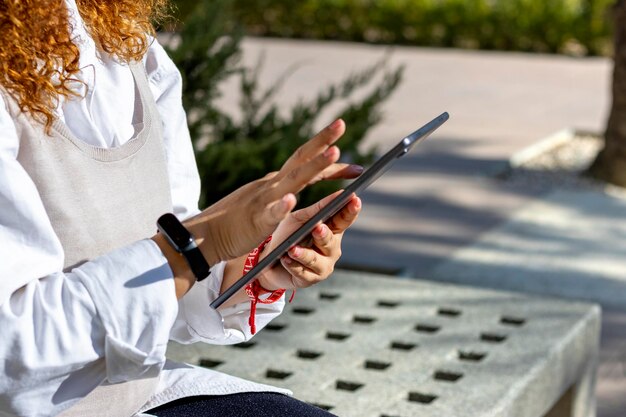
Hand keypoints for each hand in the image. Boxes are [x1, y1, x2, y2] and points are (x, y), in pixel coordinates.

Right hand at [184, 119, 361, 265]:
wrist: (205, 236)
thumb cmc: (237, 221)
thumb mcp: (265, 203)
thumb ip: (280, 195)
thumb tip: (295, 193)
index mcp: (276, 182)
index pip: (306, 165)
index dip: (332, 164)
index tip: (357, 167)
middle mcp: (272, 184)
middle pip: (301, 158)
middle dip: (323, 141)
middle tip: (342, 123)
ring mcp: (264, 199)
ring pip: (293, 179)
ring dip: (314, 165)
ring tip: (334, 153)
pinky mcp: (255, 220)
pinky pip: (270, 212)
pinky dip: (281, 205)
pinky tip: (292, 200)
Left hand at [257, 191, 361, 289]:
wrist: (269, 259)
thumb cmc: (288, 235)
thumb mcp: (299, 219)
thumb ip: (317, 209)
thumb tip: (339, 194)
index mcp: (332, 230)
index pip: (344, 220)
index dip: (350, 211)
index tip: (355, 199)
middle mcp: (332, 249)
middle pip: (330, 241)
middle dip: (324, 235)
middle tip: (318, 228)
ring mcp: (323, 266)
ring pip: (314, 259)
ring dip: (303, 254)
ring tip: (292, 249)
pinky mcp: (310, 279)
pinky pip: (301, 272)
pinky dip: (292, 265)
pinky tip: (285, 259)